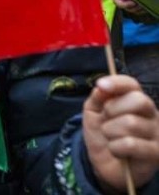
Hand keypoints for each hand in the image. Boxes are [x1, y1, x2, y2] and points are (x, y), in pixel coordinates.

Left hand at [83, 75, 158, 190]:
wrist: (104, 164)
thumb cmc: (102, 134)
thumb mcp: (93, 112)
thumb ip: (98, 97)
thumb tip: (101, 86)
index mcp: (136, 100)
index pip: (132, 84)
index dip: (117, 83)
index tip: (101, 86)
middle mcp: (152, 114)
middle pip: (139, 100)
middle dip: (113, 109)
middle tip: (107, 121)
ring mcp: (157, 133)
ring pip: (131, 123)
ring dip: (111, 132)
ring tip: (111, 138)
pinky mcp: (156, 153)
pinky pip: (131, 144)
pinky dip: (116, 147)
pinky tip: (117, 151)